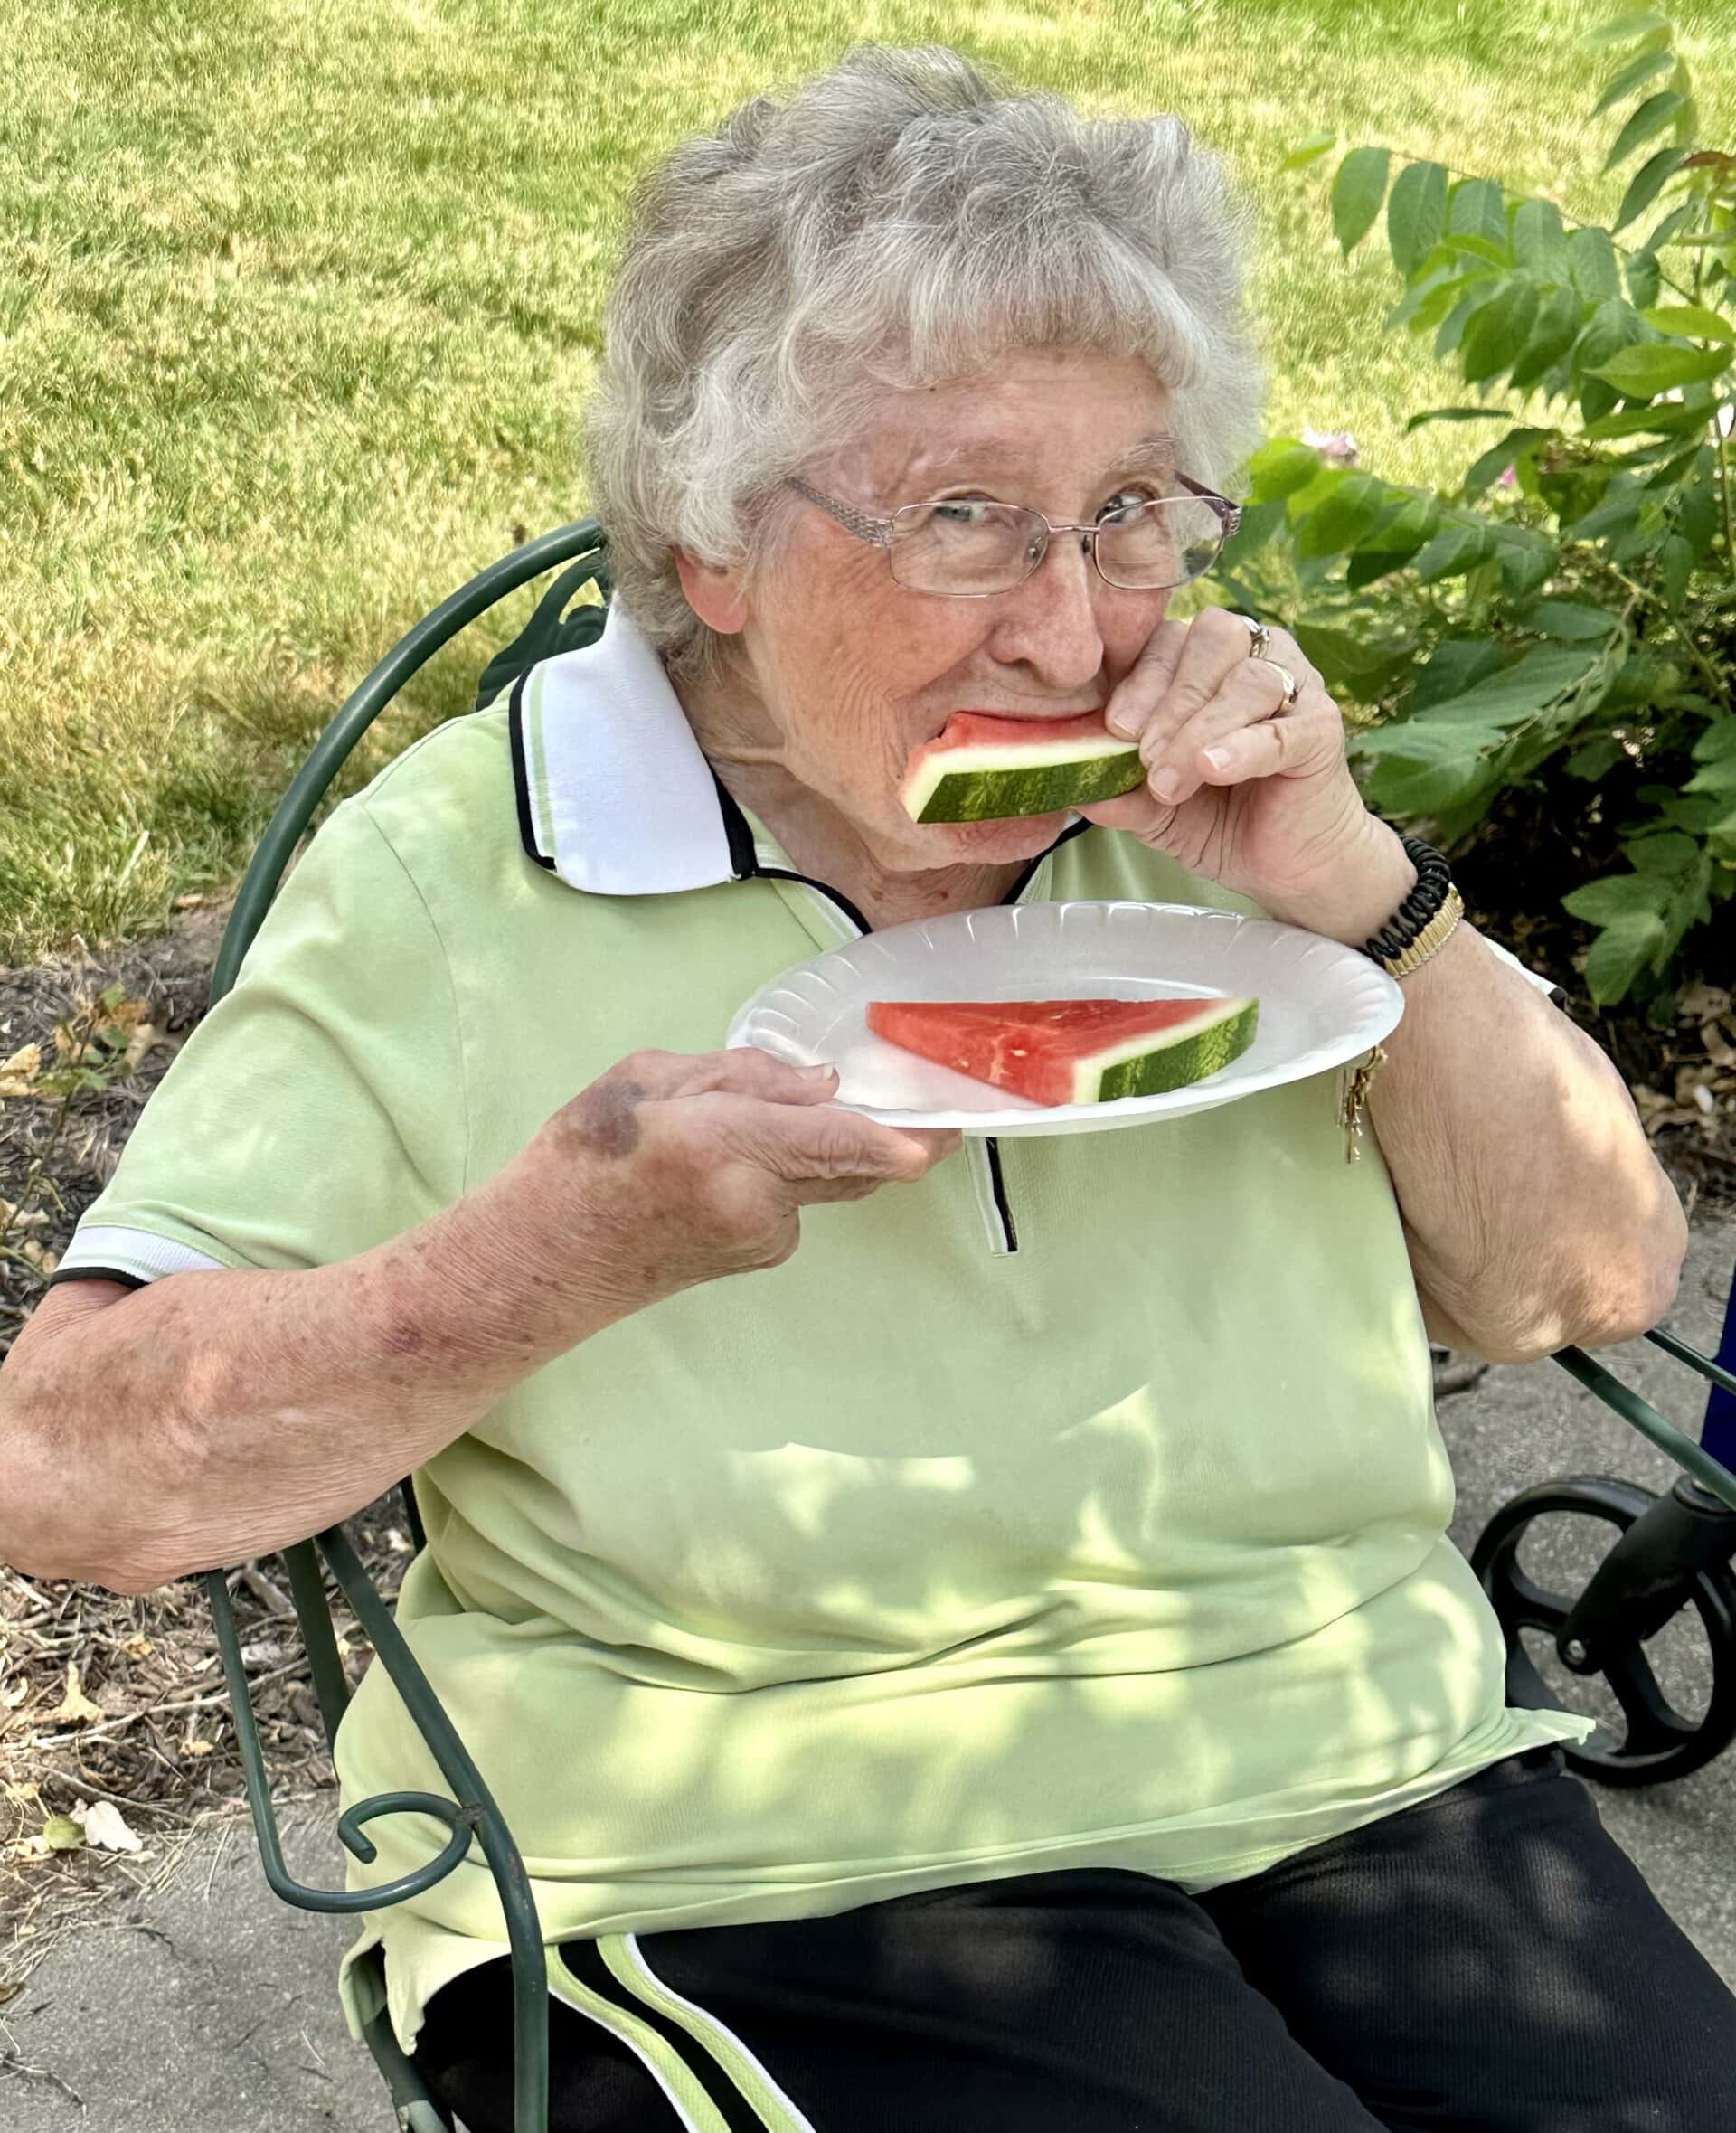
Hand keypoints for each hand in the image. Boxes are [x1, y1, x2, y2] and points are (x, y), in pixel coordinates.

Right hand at [505, 1047, 959, 1316]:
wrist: (543, 1259)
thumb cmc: (582, 1158)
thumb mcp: (644, 1081)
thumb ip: (741, 1076)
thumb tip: (821, 1086)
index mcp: (723, 1145)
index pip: (834, 1143)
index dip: (899, 1138)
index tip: (950, 1130)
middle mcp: (757, 1201)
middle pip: (854, 1162)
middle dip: (894, 1135)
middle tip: (933, 1109)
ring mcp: (764, 1239)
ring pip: (822, 1173)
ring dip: (810, 1143)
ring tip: (732, 1127)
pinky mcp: (761, 1256)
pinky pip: (796, 1196)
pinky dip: (782, 1170)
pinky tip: (719, 1169)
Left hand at [1079, 608, 1413, 944]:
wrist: (1286, 866)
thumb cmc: (1220, 819)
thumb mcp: (1152, 806)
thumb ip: (1115, 787)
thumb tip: (1064, 778)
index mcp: (1205, 661)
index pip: (1167, 638)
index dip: (1139, 677)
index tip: (1115, 728)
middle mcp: (1254, 657)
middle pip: (1211, 640)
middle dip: (1169, 699)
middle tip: (1145, 759)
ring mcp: (1296, 687)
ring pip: (1247, 680)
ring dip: (1199, 728)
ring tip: (1172, 781)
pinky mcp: (1322, 729)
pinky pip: (1283, 726)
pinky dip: (1243, 746)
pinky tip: (1214, 769)